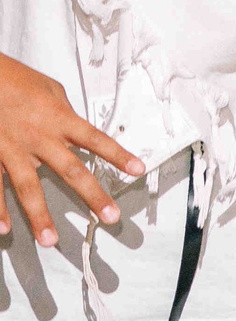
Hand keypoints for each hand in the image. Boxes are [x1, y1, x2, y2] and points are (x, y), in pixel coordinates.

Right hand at [0, 51, 142, 246]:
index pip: (96, 140)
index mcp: (59, 119)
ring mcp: (13, 149)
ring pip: (28, 187)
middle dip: (92, 196)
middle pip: (72, 171)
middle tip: (109, 217)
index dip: (118, 155)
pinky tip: (3, 228)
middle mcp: (39, 137)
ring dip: (39, 216)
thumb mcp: (49, 89)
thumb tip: (78, 128)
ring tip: (50, 240)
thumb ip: (66, 112)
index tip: (138, 171)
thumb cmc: (13, 79)